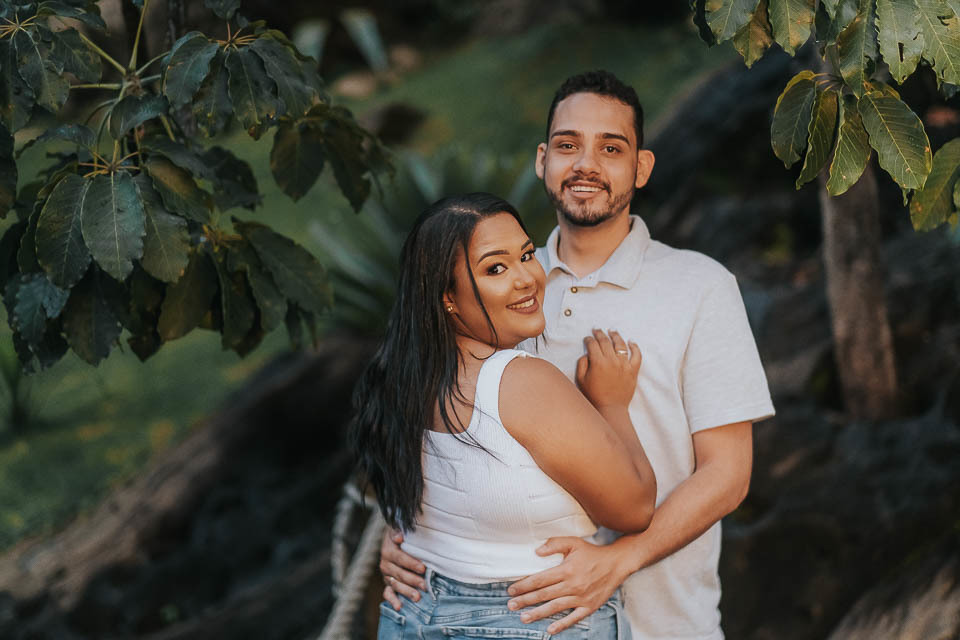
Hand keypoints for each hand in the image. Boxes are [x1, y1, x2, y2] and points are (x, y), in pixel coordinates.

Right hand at [379, 529, 425, 608]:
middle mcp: (385, 564)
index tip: (423, 568)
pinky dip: (392, 600)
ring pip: (395, 585)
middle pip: (399, 574)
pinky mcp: (387, 583)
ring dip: (406, 591)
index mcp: (388, 550)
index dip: (411, 563)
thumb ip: (398, 531)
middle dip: (412, 580)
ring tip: (418, 598)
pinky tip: (399, 607)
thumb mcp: (399, 529)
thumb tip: (398, 537)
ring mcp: (386, 575)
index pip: (400, 558)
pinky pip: (387, 593)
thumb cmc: (402, 535)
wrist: (393, 538)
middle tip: (425, 586)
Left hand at [506, 537, 629, 633]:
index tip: (511, 590)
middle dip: (525, 601)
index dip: (524, 585)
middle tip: (510, 605)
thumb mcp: (573, 543)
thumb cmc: (592, 553)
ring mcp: (581, 598)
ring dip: (538, 614)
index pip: (540, 580)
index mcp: (566, 570)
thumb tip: (536, 551)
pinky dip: (562, 624)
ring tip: (523, 618)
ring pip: (555, 608)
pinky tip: (550, 629)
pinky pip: (573, 618)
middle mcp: (572, 585)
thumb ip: (554, 544)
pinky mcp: (589, 606)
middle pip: (544, 595)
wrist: (616, 564)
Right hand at [576, 329, 640, 409]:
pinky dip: (635, 347)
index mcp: (598, 363)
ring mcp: (624, 365)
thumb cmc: (594, 395)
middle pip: (606, 342)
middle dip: (600, 334)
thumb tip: (587, 354)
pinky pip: (637, 355)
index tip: (587, 338)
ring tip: (612, 331)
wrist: (610, 408)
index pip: (593, 345)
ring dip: (616, 336)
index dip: (589, 339)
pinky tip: (631, 342)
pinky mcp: (633, 370)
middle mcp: (612, 361)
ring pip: (621, 345)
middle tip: (597, 329)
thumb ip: (582, 364)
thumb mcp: (581, 380)